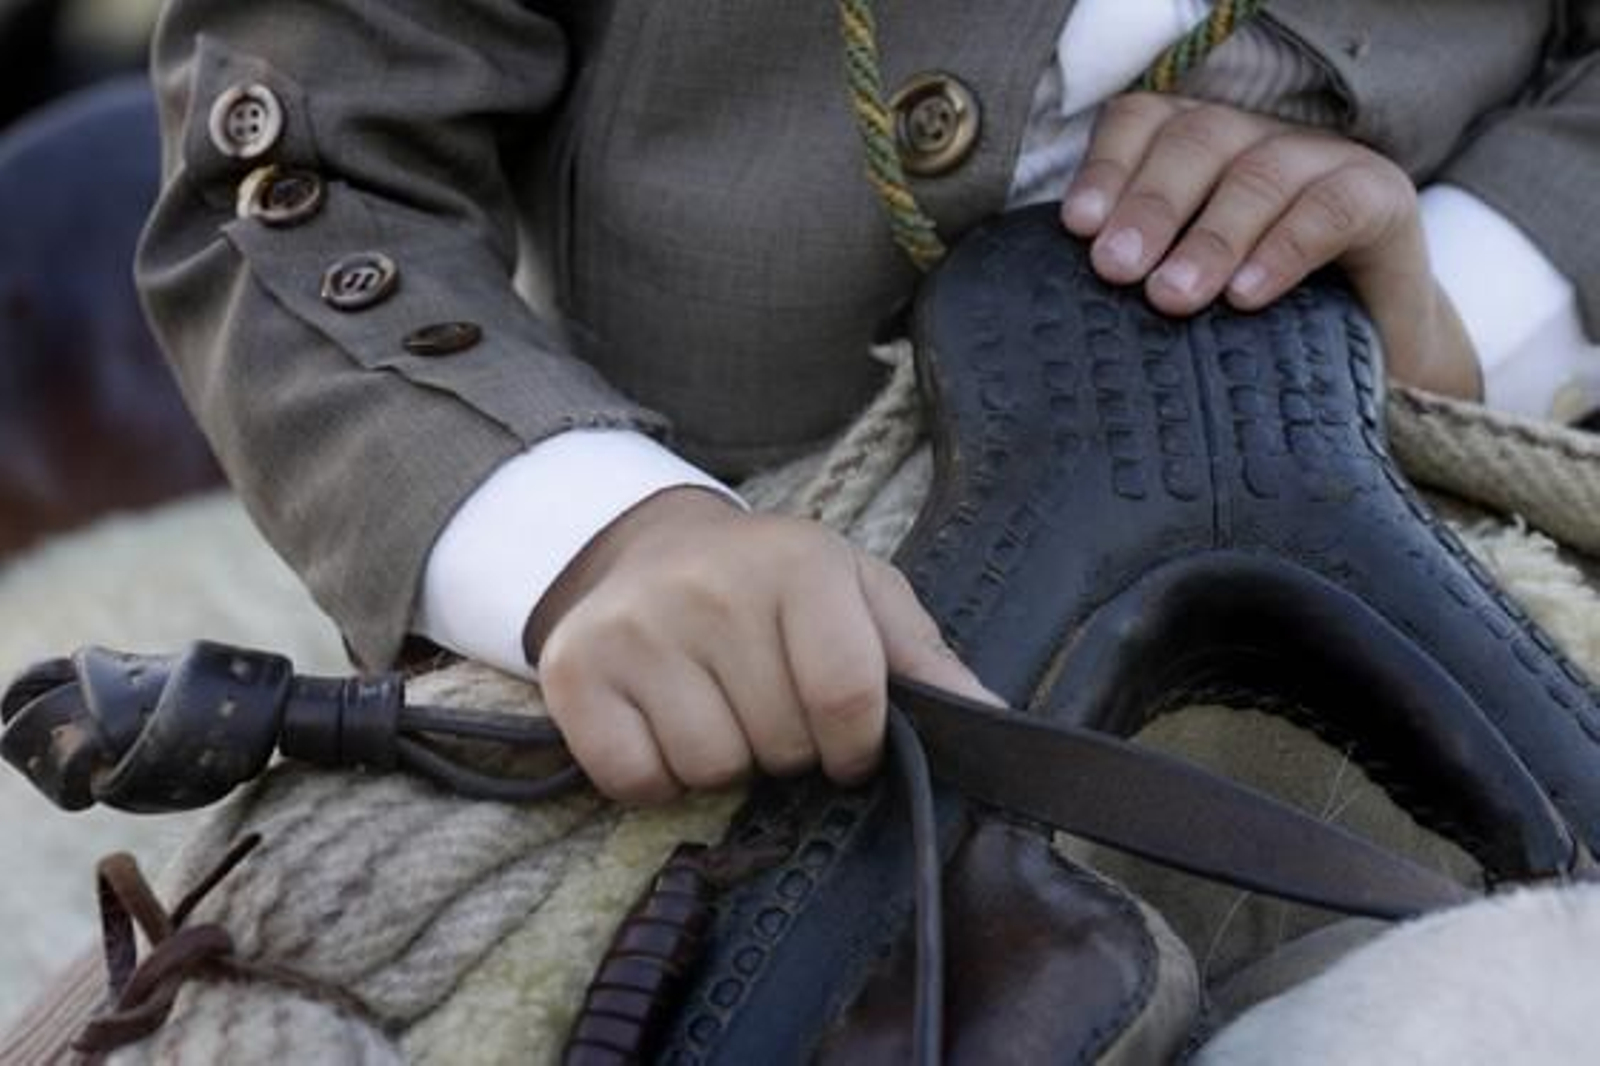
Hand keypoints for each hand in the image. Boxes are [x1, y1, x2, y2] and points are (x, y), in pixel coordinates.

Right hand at [524, 487, 995, 803]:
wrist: (650, 550)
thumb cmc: (772, 585)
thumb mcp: (859, 595)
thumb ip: (924, 658)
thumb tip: (994, 721)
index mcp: (797, 562)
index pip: (846, 698)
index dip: (856, 744)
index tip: (847, 742)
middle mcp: (709, 586)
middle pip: (780, 744)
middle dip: (787, 746)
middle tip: (764, 699)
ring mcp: (634, 627)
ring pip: (710, 769)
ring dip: (722, 761)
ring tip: (715, 704)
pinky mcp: (574, 671)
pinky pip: (636, 780)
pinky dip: (656, 774)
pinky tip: (661, 719)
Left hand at [1061, 93, 1480, 399]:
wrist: (1375, 359)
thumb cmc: (1258, 325)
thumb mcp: (1186, 291)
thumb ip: (1135, 273)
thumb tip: (1057, 298)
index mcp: (1200, 150)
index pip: (1143, 122)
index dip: (1107, 166)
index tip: (1076, 228)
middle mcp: (1258, 141)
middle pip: (1197, 141)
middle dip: (1149, 205)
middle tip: (1115, 269)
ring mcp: (1322, 162)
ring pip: (1259, 174)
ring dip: (1209, 237)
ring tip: (1171, 296)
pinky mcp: (1381, 198)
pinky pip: (1330, 210)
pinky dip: (1283, 249)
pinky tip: (1247, 296)